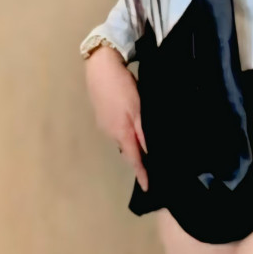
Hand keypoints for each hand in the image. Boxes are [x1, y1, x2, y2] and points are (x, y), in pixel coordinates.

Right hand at [84, 47, 148, 191]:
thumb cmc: (122, 86)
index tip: (148, 187)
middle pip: (127, 151)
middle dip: (138, 160)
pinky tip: (132, 128)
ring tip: (145, 148)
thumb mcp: (138, 108)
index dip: (142, 173)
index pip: (134, 159)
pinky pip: (116, 130)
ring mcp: (103, 124)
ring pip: (122, 139)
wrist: (100, 66)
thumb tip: (150, 152)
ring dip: (132, 144)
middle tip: (152, 166)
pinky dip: (125, 133)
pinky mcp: (102, 115)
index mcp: (121, 132)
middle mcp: (110, 132)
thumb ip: (143, 131)